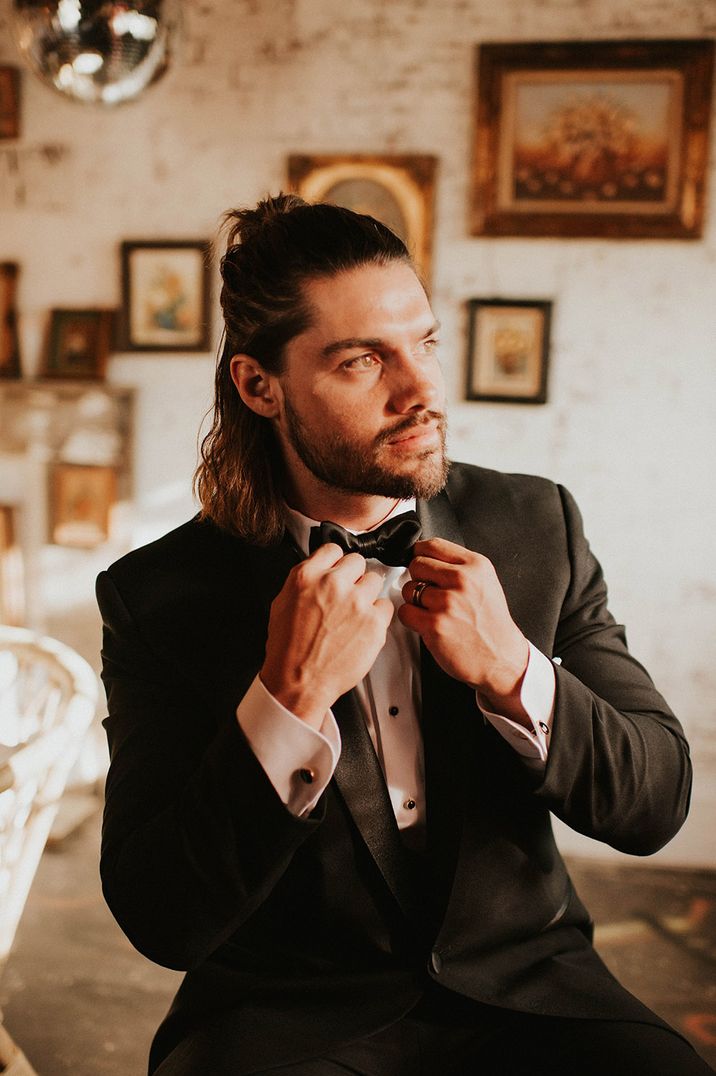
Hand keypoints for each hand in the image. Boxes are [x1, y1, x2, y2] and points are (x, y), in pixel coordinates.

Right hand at [260, 544, 393, 728]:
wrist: (299, 682)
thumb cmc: (288, 650)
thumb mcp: (282, 604)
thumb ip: (305, 581)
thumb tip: (319, 571)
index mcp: (307, 577)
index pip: (333, 550)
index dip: (336, 563)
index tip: (338, 571)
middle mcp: (332, 585)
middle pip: (358, 562)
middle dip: (353, 577)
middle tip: (347, 596)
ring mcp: (356, 602)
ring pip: (375, 580)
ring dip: (367, 594)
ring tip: (355, 614)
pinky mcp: (374, 622)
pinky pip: (386, 606)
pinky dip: (378, 615)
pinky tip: (364, 627)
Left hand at [398, 538, 529, 720]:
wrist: (501, 658)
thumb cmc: (492, 624)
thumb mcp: (486, 583)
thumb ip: (459, 567)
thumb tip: (427, 557)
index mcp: (476, 566)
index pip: (433, 545)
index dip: (421, 554)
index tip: (421, 562)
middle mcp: (463, 580)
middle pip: (417, 564)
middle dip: (419, 578)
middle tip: (431, 593)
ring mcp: (448, 602)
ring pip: (409, 589)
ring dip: (415, 601)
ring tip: (433, 611)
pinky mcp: (435, 625)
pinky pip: (405, 612)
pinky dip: (412, 619)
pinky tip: (428, 624)